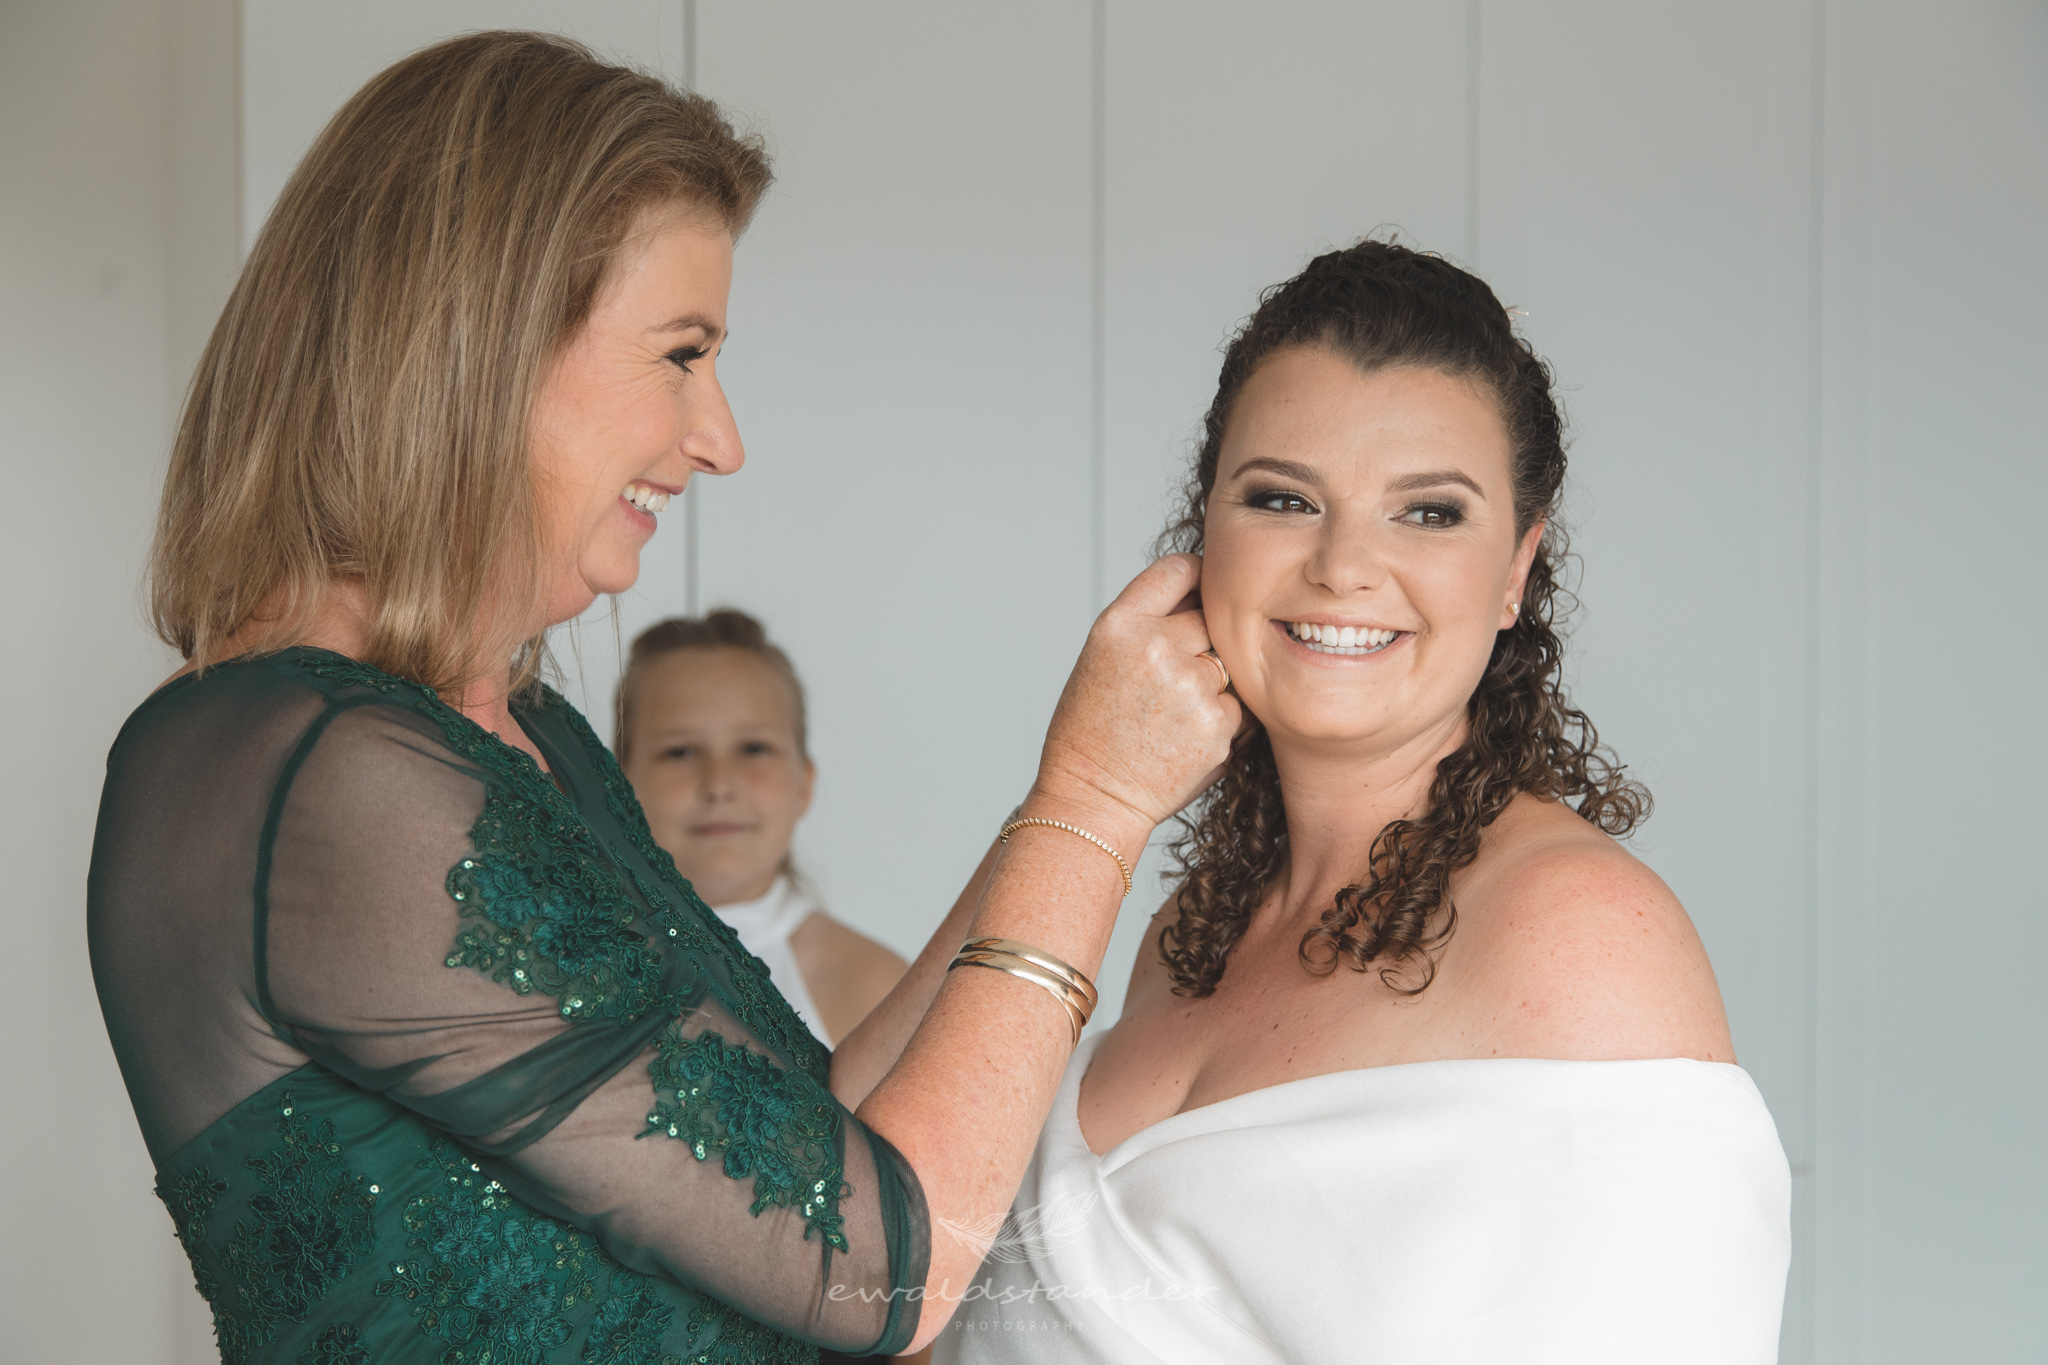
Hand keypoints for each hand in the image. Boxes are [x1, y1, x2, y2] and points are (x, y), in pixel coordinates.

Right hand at [1030, 554, 1242, 851]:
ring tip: (1175, 713)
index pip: (1179, 568)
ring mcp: (1189, 684)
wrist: (1093, 796)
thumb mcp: (1102, 657)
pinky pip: (1241, 704)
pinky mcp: (1217, 723)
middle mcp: (1154, 646)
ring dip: (1215, 683)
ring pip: (1229, 663)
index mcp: (1119, 624)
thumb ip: (1150, 621)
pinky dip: (1223, 719)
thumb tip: (1207, 593)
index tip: (1203, 592)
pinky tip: (1187, 737)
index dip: (1199, 577)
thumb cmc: (1094, 728)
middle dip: (1205, 640)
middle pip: (1212, 615)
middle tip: (1180, 672)